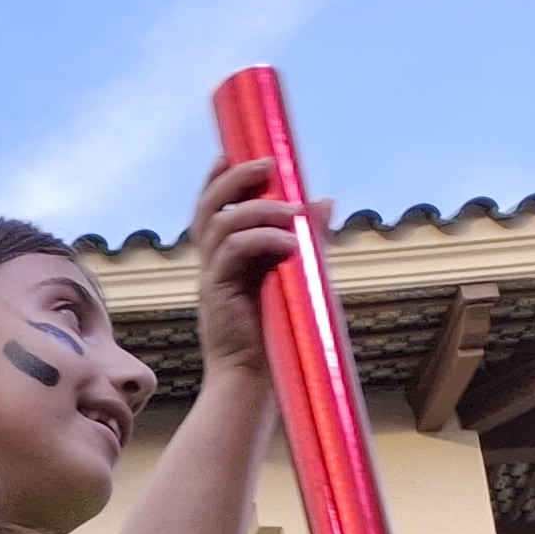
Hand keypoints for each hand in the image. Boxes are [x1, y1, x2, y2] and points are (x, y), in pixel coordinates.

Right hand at [187, 155, 308, 382]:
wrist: (258, 382)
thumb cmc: (281, 337)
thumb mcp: (301, 276)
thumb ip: (310, 239)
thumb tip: (325, 200)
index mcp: (228, 258)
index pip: (214, 208)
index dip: (219, 177)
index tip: (233, 151)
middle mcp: (214, 264)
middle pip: (209, 207)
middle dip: (235, 179)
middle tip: (269, 167)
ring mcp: (212, 279)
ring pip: (222, 224)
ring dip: (259, 209)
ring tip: (292, 213)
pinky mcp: (217, 294)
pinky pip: (232, 252)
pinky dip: (263, 240)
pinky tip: (290, 245)